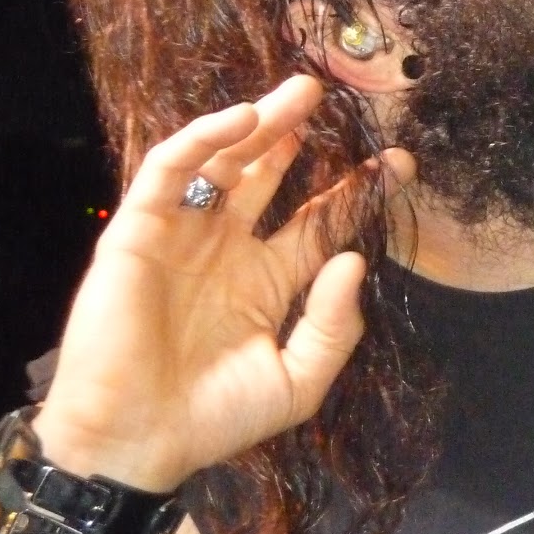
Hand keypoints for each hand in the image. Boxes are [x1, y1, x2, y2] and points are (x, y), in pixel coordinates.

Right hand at [35, 76, 412, 490]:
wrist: (135, 440)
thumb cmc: (213, 418)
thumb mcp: (296, 382)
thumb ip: (333, 328)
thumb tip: (352, 260)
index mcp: (265, 283)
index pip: (316, 223)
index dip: (355, 192)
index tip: (398, 163)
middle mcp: (226, 250)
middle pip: (269, 176)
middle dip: (301, 136)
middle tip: (337, 98)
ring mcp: (182, 236)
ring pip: (224, 161)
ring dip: (260, 123)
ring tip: (301, 93)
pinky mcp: (138, 230)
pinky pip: (169, 170)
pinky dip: (204, 139)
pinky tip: (244, 121)